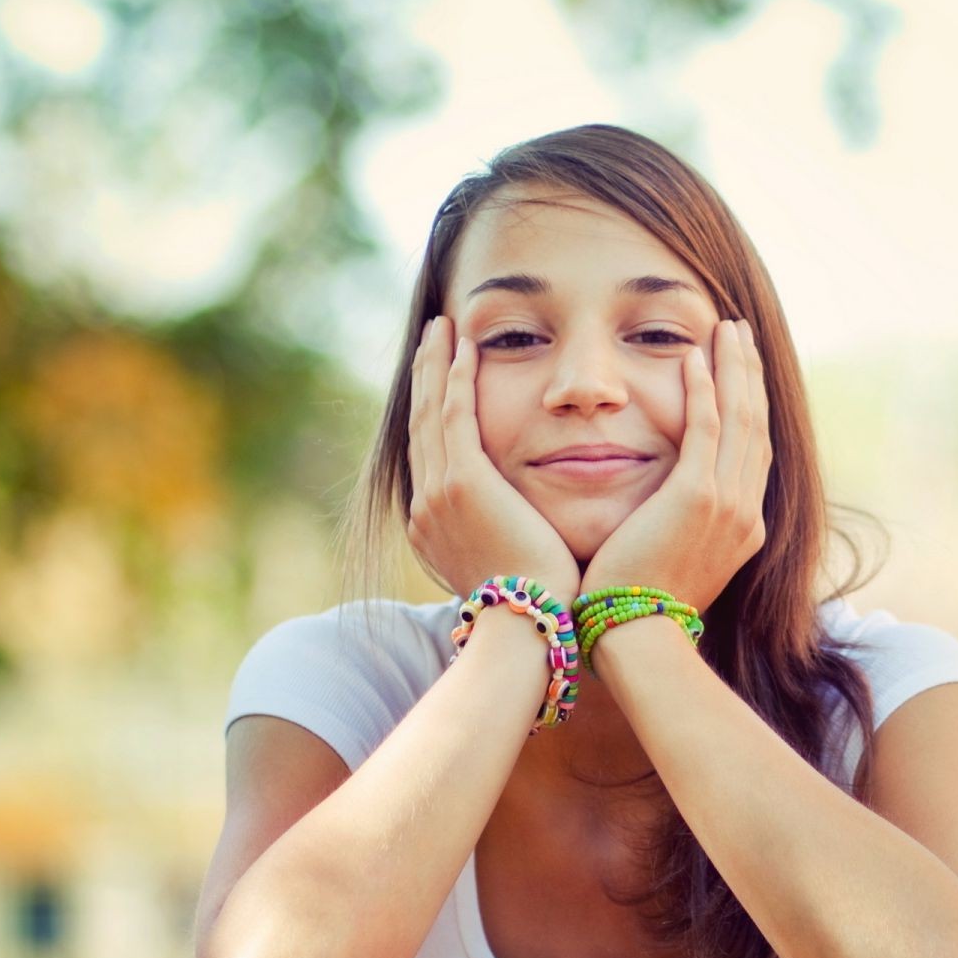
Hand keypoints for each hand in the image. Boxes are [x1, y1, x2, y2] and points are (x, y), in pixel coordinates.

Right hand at [404, 315, 581, 603]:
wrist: (525, 628)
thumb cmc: (535, 610)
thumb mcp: (511, 571)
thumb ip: (512, 542)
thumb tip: (529, 534)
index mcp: (435, 528)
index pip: (432, 456)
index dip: (433, 412)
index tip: (441, 382)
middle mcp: (426, 506)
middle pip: (422, 426)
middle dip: (426, 378)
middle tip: (433, 339)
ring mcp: (438, 492)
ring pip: (431, 412)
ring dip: (436, 365)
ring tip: (442, 329)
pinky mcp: (462, 482)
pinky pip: (453, 415)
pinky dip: (457, 378)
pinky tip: (465, 348)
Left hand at [580, 318, 770, 615]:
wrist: (639, 639)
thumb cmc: (642, 612)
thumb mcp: (674, 567)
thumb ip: (678, 532)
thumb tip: (664, 518)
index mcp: (744, 530)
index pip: (753, 454)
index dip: (749, 407)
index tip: (740, 373)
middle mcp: (746, 513)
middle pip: (757, 427)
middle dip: (750, 376)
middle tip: (741, 335)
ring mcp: (729, 504)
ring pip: (740, 418)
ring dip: (734, 369)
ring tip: (726, 330)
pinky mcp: (699, 497)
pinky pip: (708, 428)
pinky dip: (705, 389)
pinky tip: (695, 356)